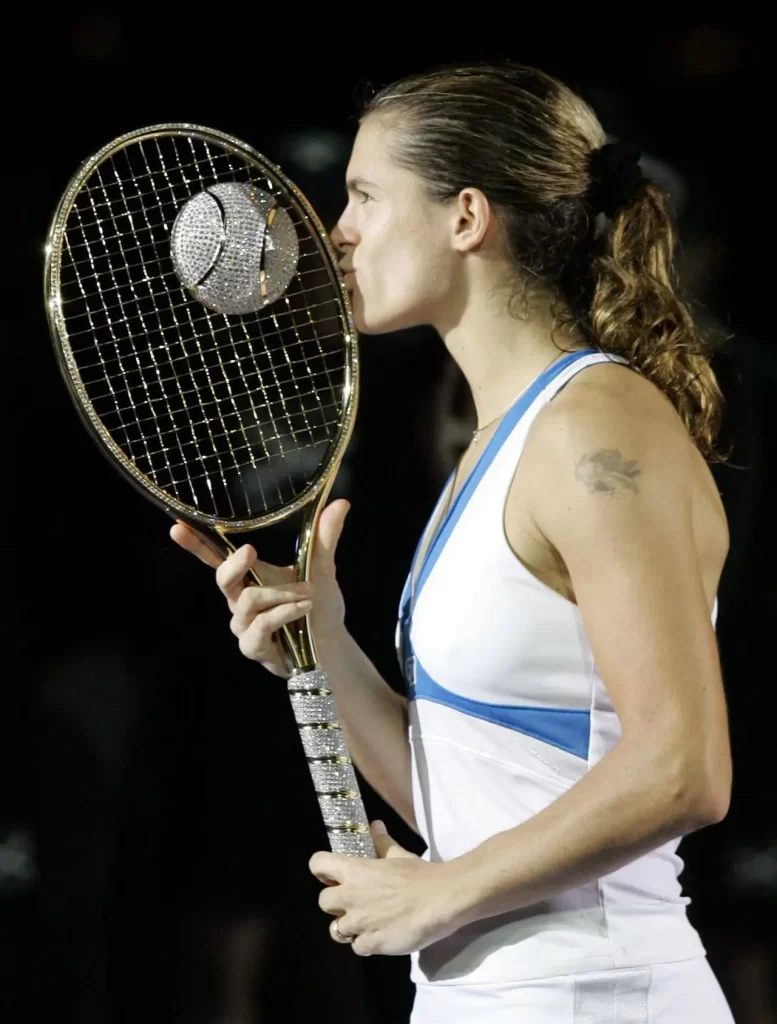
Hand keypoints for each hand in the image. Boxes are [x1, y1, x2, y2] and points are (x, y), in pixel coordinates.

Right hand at [169, 500, 349, 676]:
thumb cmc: (319, 607)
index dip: (196, 545)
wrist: (331, 645)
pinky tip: (304, 609)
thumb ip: (324, 538)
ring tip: (309, 593)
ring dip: (283, 594)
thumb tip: (341, 503)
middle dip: (234, 564)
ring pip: (249, 600)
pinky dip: (285, 613)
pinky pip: (261, 625)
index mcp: (249, 578)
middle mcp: (240, 601)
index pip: (216, 559)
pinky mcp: (253, 647)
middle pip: (223, 579)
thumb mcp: (322, 568)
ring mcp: (244, 626)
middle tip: (251, 551)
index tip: (177, 527)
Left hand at [310, 821, 458, 956]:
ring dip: (349, 927)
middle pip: (323, 901)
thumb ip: (382, 842)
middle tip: (354, 902)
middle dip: (336, 902)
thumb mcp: (398, 854)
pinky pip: (357, 947)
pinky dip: (366, 943)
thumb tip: (375, 825)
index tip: (332, 875)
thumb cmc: (420, 874)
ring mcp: (359, 922)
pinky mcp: (371, 943)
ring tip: (367, 923)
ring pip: (336, 929)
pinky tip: (380, 936)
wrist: (441, 900)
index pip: (318, 864)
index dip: (322, 869)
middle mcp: (351, 896)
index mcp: (355, 870)